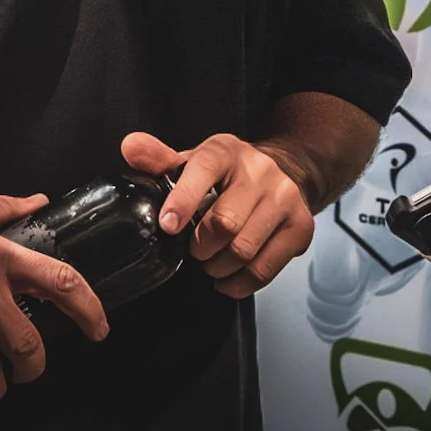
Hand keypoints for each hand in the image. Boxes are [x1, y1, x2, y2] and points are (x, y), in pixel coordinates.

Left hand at [121, 131, 314, 299]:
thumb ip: (159, 159)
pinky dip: (238, 283)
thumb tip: (130, 146)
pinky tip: (228, 277)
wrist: (283, 176)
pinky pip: (263, 270)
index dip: (183, 200)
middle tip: (195, 249)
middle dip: (200, 247)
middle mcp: (261, 172)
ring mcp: (285, 199)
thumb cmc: (226, 176)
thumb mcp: (193, 163)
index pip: (204, 169)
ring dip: (218, 267)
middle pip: (224, 223)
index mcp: (227, 152)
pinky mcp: (300, 227)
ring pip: (243, 250)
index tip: (168, 226)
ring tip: (213, 261)